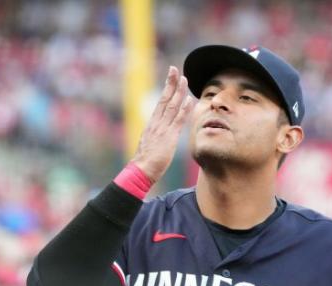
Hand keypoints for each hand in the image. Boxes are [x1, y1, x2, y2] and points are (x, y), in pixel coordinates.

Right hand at [132, 65, 194, 182]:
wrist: (141, 170)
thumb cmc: (146, 161)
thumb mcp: (150, 144)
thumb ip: (156, 135)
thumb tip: (161, 133)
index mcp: (152, 124)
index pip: (161, 102)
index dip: (167, 88)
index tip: (172, 76)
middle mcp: (156, 123)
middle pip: (164, 99)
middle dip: (170, 83)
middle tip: (175, 69)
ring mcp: (162, 129)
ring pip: (171, 106)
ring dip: (179, 92)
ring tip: (184, 79)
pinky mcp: (169, 137)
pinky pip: (178, 120)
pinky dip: (184, 109)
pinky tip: (189, 100)